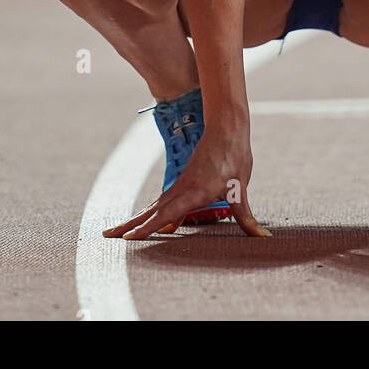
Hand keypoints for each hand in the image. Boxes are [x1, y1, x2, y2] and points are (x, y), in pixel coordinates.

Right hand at [102, 132, 271, 238]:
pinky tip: (146, 219)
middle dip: (129, 225)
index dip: (148, 228)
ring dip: (134, 219)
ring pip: (153, 206)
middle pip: (150, 212)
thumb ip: (245, 217)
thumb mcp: (240, 190)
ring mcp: (179, 185)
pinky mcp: (183, 182)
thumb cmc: (234, 158)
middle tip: (106, 237)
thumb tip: (262, 236)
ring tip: (116, 232)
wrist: (227, 129)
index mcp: (193, 193)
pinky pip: (161, 201)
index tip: (129, 239)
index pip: (166, 215)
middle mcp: (181, 190)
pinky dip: (149, 212)